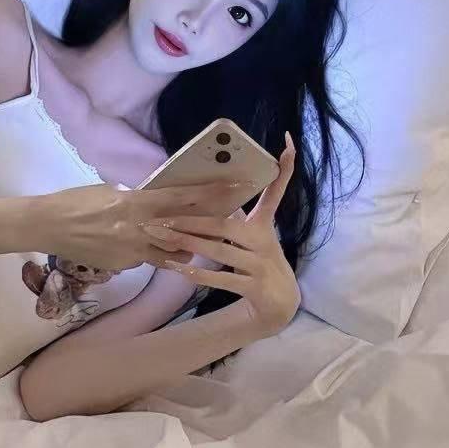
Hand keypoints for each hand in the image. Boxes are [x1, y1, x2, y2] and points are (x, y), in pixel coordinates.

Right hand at [43, 177, 263, 272]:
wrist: (47, 227)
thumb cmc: (75, 201)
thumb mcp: (109, 192)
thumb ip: (136, 199)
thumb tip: (156, 201)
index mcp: (135, 203)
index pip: (182, 197)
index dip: (213, 194)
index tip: (238, 188)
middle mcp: (137, 229)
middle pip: (185, 229)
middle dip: (209, 226)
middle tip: (232, 222)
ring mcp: (131, 252)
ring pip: (170, 253)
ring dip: (184, 247)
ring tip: (194, 241)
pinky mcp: (122, 267)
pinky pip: (145, 260)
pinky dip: (149, 254)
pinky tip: (138, 247)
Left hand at [139, 132, 300, 335]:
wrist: (280, 304)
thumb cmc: (258, 263)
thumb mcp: (254, 237)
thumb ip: (235, 216)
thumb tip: (209, 192)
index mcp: (263, 226)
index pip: (276, 192)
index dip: (284, 169)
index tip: (288, 143)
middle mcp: (264, 242)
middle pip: (226, 225)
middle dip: (191, 221)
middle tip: (161, 218)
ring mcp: (261, 266)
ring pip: (221, 251)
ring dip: (188, 244)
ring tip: (162, 239)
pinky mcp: (255, 288)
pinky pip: (223, 280)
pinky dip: (200, 274)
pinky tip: (180, 269)